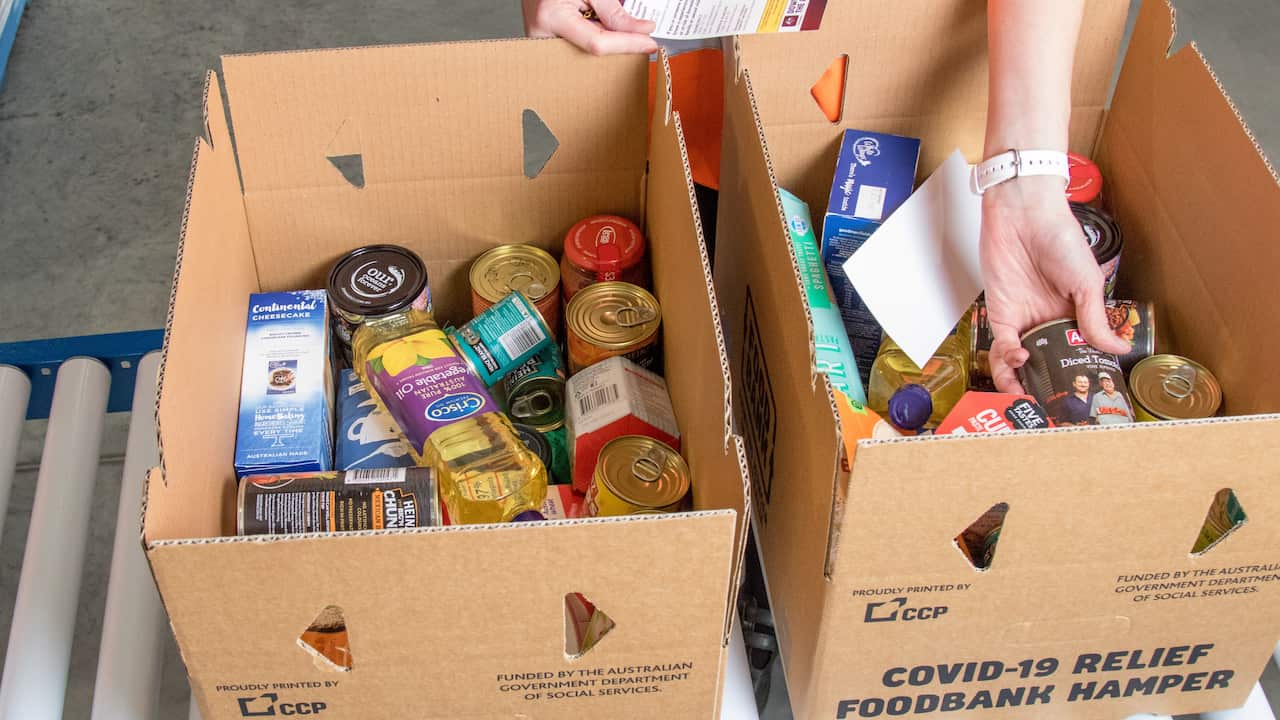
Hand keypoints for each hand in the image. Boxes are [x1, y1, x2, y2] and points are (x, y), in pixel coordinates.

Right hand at [522, 0, 657, 55]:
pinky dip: (595, 43)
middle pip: (592, 56)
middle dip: (618, 49)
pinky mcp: (545, 47)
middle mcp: (541, 38)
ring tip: (618, 31)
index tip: (649, 43)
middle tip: (639, 39)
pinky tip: (605, 32)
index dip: (626, 44)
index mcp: (551, 18)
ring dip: (608, 45)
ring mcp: (541, 46)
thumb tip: (642, 29)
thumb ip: (613, 11)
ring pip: (585, 57)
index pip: (597, 43)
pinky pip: (577, 51)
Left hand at [981, 176, 1130, 393]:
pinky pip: (1002, 346)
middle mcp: (1047, 321)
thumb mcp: (1086, 283)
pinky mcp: (1000, 313)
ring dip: (1022, 381)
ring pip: (1020, 362)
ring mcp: (1023, 319)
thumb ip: (1095, 319)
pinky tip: (1021, 359)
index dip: (1078, 373)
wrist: (1024, 215)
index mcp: (1073, 315)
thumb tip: (1119, 348)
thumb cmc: (1060, 239)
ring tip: (1029, 396)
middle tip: (1051, 406)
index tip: (1083, 394)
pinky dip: (1009, 359)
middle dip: (1047, 386)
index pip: (1076, 352)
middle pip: (1046, 363)